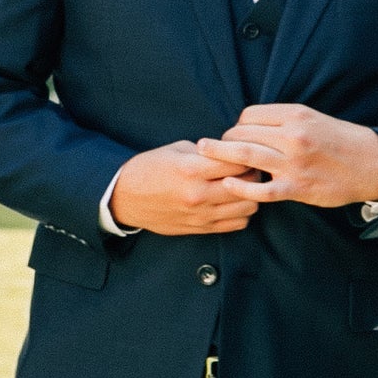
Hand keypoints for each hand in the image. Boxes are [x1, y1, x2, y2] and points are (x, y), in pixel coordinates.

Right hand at [108, 140, 262, 235]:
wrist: (124, 198)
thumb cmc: (149, 168)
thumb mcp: (175, 150)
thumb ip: (206, 153)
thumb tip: (232, 153)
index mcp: (191, 169)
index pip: (237, 161)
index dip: (247, 154)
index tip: (245, 151)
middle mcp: (198, 194)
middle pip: (248, 186)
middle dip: (253, 174)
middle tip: (249, 168)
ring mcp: (200, 214)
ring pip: (247, 208)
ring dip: (250, 195)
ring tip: (241, 186)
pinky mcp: (200, 228)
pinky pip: (236, 224)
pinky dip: (241, 213)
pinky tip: (232, 202)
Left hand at [198, 104, 377, 209]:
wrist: (373, 165)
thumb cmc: (341, 140)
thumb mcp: (313, 118)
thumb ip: (283, 120)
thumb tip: (250, 124)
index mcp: (296, 115)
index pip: (249, 115)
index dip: (238, 124)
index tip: (236, 133)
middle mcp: (292, 136)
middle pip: (242, 133)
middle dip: (225, 140)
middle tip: (215, 148)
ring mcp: (293, 163)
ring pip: (245, 155)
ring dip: (219, 156)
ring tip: (204, 156)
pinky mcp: (296, 188)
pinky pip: (260, 190)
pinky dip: (240, 187)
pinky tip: (229, 184)